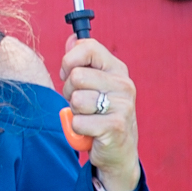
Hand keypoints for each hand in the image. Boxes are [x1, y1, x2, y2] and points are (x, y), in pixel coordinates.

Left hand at [60, 36, 139, 190]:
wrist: (118, 151)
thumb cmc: (100, 114)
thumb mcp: (93, 85)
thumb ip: (81, 62)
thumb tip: (71, 39)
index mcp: (117, 69)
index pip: (88, 47)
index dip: (69, 60)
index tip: (68, 73)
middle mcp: (123, 84)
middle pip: (76, 76)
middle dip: (69, 93)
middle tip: (81, 104)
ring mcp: (122, 105)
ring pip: (76, 100)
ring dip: (75, 112)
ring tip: (88, 118)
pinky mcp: (115, 126)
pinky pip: (78, 122)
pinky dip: (77, 129)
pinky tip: (90, 132)